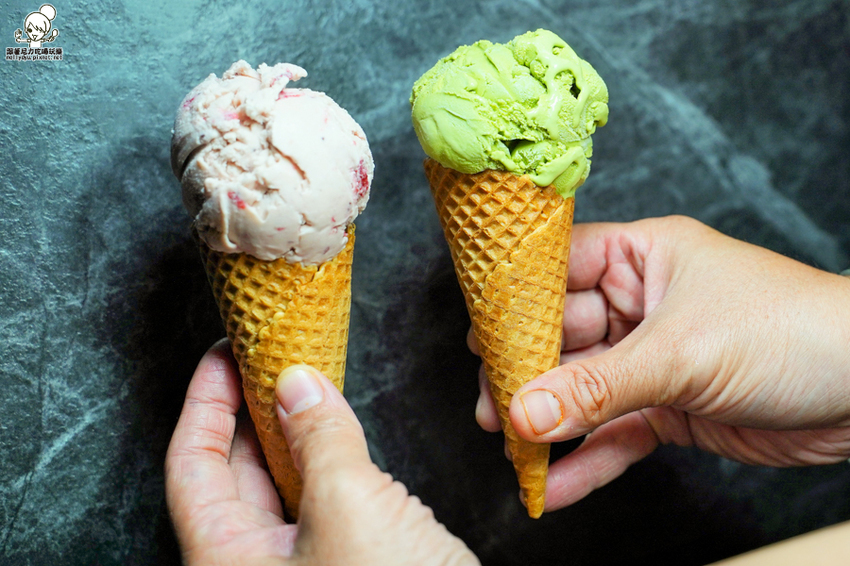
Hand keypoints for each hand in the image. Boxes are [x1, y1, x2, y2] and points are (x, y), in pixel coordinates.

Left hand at [166, 340, 478, 565]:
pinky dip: (324, 457)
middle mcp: (253, 565)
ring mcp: (297, 565)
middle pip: (230, 472)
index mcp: (227, 560)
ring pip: (278, 483)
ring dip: (291, 430)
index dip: (204, 401)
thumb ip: (320, 439)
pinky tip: (338, 428)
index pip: (191, 465)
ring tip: (305, 379)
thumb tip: (298, 383)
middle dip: (249, 408)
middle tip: (269, 354)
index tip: (224, 353)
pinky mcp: (338, 562)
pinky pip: (315, 498)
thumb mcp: (351, 507)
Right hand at [473, 216, 849, 511]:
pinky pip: (614, 432)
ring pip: (582, 390)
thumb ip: (598, 388)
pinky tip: (555, 485)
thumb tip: (525, 412)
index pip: (557, 271)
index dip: (516, 303)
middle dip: (526, 376)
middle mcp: (639, 304)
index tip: (481, 340)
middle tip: (492, 410)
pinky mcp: (666, 407)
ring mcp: (650, 358)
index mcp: (640, 258)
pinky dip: (587, 459)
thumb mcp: (682, 353)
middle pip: (561, 337)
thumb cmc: (788, 332)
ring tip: (513, 453)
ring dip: (550, 423)